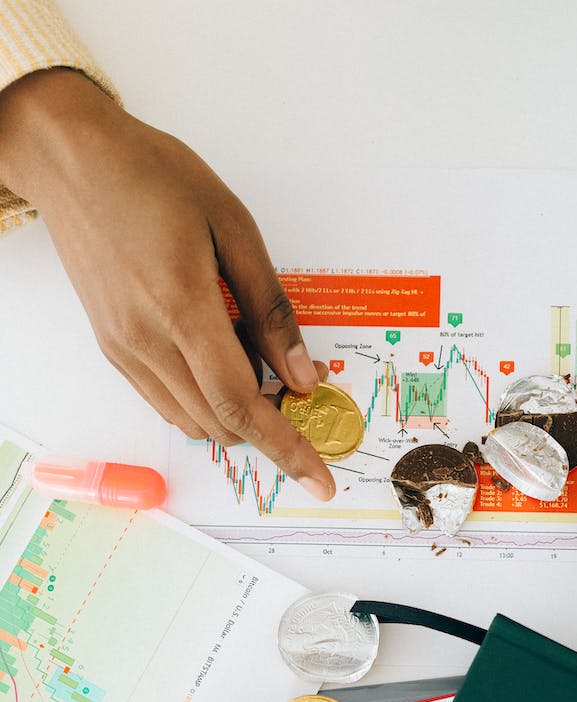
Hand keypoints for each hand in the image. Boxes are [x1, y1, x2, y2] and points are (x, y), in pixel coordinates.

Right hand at [0, 69, 334, 500]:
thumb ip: (268, 307)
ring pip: (193, 421)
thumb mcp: (232, 224)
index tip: (318, 480)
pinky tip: (218, 357)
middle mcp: (146, 340)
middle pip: (220, 422)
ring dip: (234, 413)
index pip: (242, 403)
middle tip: (293, 385)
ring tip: (251, 356)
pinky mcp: (114, 350)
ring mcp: (125, 350)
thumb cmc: (151, 175)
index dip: (287, 448)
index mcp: (182, 306)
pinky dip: (204, 401)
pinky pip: (167, 402)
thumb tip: (300, 373)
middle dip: (267, 425)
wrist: (72, 160)